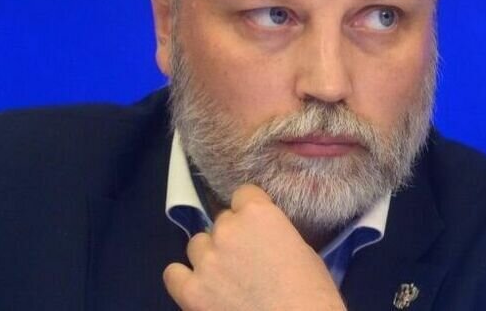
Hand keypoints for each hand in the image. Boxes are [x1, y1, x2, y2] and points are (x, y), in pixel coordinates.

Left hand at [163, 184, 345, 310]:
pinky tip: (200, 287)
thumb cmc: (312, 292)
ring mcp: (206, 260)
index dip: (252, 212)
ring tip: (225, 277)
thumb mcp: (301, 249)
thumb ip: (274, 235)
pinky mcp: (190, 291)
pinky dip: (184, 278)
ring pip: (197, 244)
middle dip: (233, 237)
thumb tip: (262, 241)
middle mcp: (227, 229)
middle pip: (221, 221)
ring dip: (210, 256)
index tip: (259, 229)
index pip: (244, 194)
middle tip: (247, 260)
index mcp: (259, 213)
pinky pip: (173, 274)